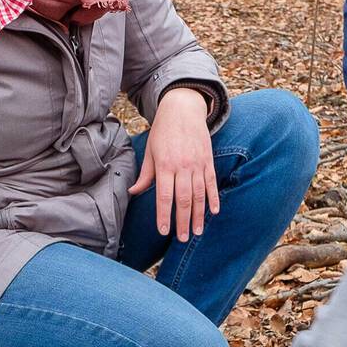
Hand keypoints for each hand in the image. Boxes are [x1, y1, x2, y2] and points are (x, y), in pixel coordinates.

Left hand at [130, 87, 218, 240]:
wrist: (183, 108)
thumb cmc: (163, 131)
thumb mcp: (150, 151)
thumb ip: (145, 175)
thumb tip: (133, 192)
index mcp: (164, 165)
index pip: (164, 196)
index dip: (164, 215)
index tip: (164, 231)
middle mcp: (182, 166)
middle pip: (183, 199)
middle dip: (182, 221)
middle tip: (182, 238)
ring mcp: (197, 163)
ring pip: (199, 194)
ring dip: (198, 215)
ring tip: (197, 232)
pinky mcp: (208, 160)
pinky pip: (211, 183)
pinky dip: (213, 198)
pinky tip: (213, 212)